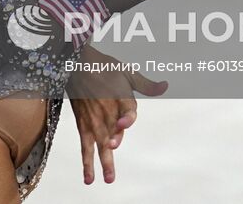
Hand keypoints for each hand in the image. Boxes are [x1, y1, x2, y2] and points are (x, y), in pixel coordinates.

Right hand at [67, 45, 167, 184]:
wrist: (77, 65)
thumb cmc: (103, 67)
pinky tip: (90, 177)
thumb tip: (165, 86)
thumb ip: (147, 85)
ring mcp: (95, 121)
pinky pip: (85, 146)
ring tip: (108, 177)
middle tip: (113, 148)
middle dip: (113, 139)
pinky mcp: (83, 126)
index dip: (127, 117)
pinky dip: (87, 162)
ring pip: (100, 143)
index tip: (125, 122)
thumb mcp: (127, 72)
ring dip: (104, 160)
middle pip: (112, 128)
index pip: (126, 109)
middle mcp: (107, 111)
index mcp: (120, 97)